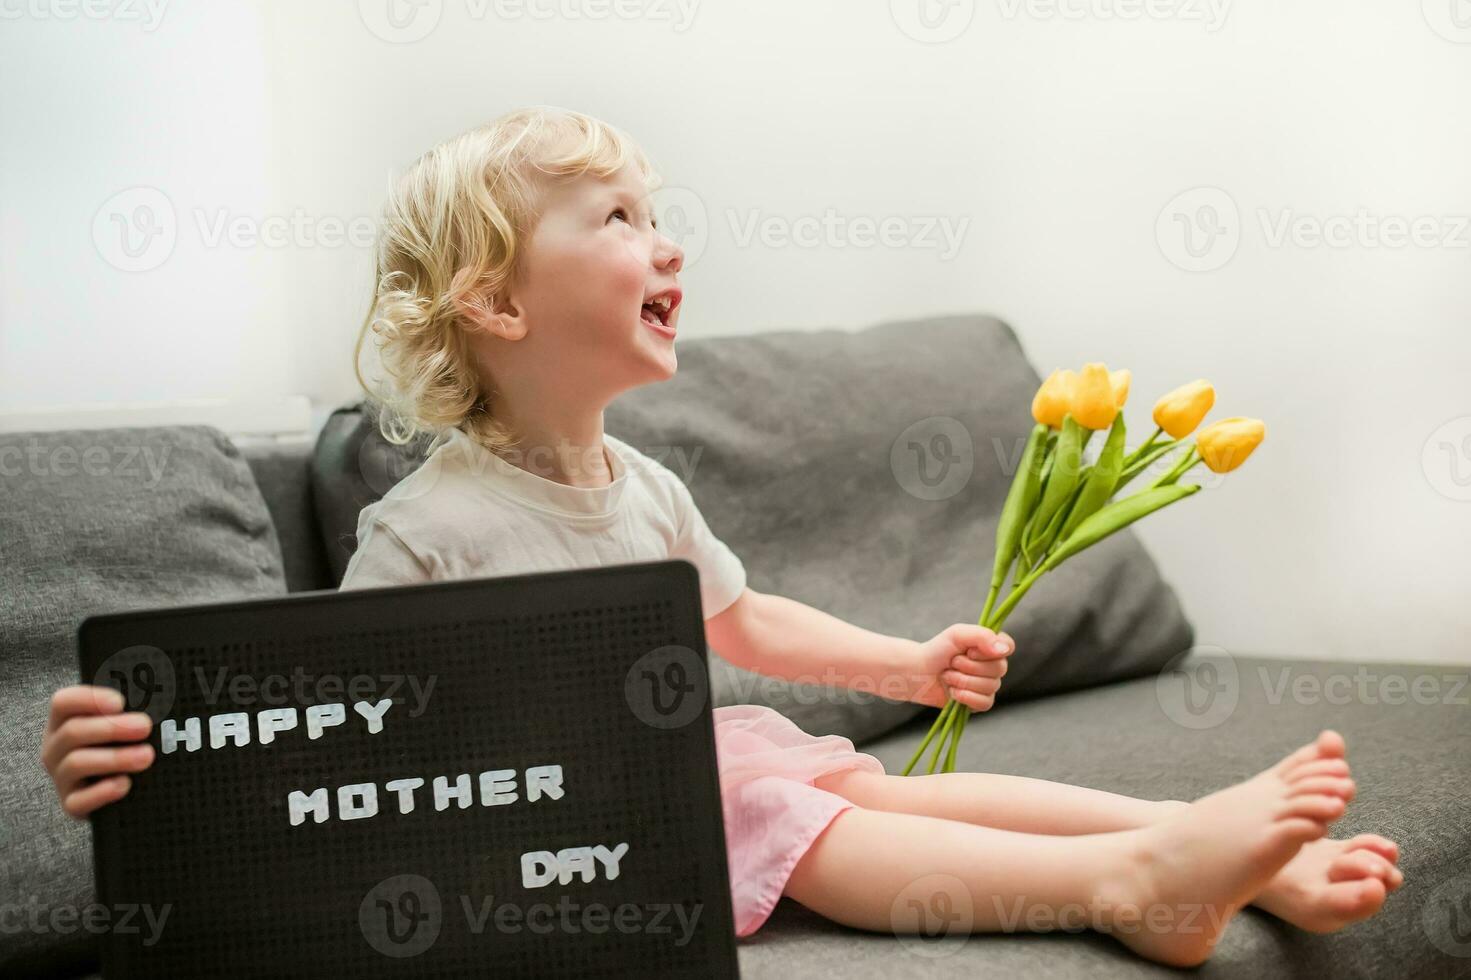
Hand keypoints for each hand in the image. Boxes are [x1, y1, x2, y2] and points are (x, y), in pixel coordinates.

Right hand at [39, 686, 154, 818]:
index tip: (121, 702)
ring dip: (115, 757)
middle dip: (112, 728)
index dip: (89, 699)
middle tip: (145, 727)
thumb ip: (131, 712)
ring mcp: (62, 778)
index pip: (64, 702)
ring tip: (146, 756)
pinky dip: (102, 792)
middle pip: (73, 731)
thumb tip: (157, 701)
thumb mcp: (123, 725)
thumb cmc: (124, 745)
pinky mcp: (72, 804)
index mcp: (64, 722)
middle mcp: (56, 748)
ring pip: (77, 763)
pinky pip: (79, 801)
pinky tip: (125, 784)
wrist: (124, 790)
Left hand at [909, 624, 1012, 709]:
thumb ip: (981, 636)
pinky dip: (966, 697)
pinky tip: (953, 692)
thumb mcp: (957, 634)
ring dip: (963, 681)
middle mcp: (992, 665)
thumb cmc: (938, 650)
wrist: (918, 673)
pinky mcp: (979, 702)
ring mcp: (987, 685)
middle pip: (999, 669)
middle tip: (952, 663)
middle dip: (970, 666)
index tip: (971, 651)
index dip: (991, 651)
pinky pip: (985, 703)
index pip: (1008, 646)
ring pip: (990, 687)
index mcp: (990, 646)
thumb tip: (1003, 650)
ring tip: (948, 676)